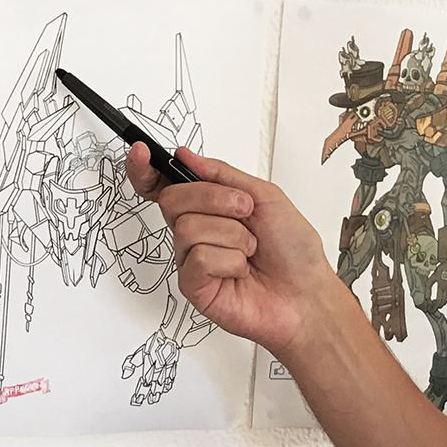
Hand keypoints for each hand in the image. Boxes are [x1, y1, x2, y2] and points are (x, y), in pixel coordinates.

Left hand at [121, 331, 181, 404]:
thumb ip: (131, 364)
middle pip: (152, 384)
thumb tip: (125, 374)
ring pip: (161, 383)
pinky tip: (165, 388)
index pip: (142, 382)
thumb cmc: (154, 343)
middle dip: (149, 393)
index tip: (136, 398)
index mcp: (148, 365)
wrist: (169, 336)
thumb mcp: (139, 352)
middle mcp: (158, 368)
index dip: (139, 391)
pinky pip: (171, 377)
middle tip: (147, 400)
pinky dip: (168, 384)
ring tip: (154, 398)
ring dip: (158, 391)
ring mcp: (166, 368)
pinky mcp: (173, 366)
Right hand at [126, 143, 336, 359]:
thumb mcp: (265, 196)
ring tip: (250, 249)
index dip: (146, 170)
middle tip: (245, 213)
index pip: (164, 186)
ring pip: (188, 227)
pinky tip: (241, 269)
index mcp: (209, 207)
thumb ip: (222, 173)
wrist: (306, 294)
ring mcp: (192, 260)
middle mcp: (197, 232)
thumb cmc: (293, 251)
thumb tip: (187, 157)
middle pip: (173, 199)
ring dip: (232, 234)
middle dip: (214, 199)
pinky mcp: (194, 286)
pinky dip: (229, 260)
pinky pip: (198, 258)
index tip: (140, 152)